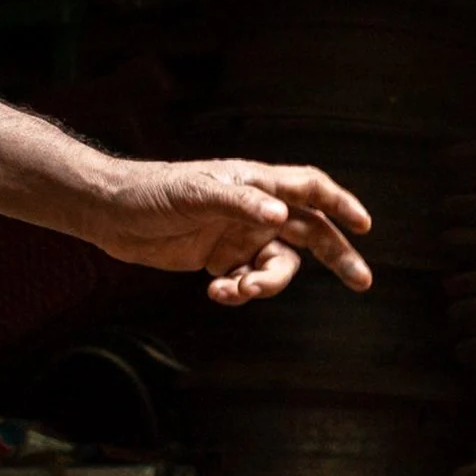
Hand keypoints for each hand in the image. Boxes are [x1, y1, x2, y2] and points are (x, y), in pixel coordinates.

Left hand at [80, 158, 372, 302]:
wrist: (111, 214)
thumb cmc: (154, 191)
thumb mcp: (197, 192)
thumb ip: (241, 203)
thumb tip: (282, 217)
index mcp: (256, 183)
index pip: (310, 189)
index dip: (340, 204)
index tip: (365, 226)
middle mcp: (255, 210)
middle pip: (311, 232)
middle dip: (338, 256)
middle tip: (363, 282)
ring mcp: (239, 236)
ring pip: (277, 266)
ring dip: (265, 285)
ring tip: (238, 289)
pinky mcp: (220, 260)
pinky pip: (247, 282)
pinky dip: (239, 293)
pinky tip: (217, 292)